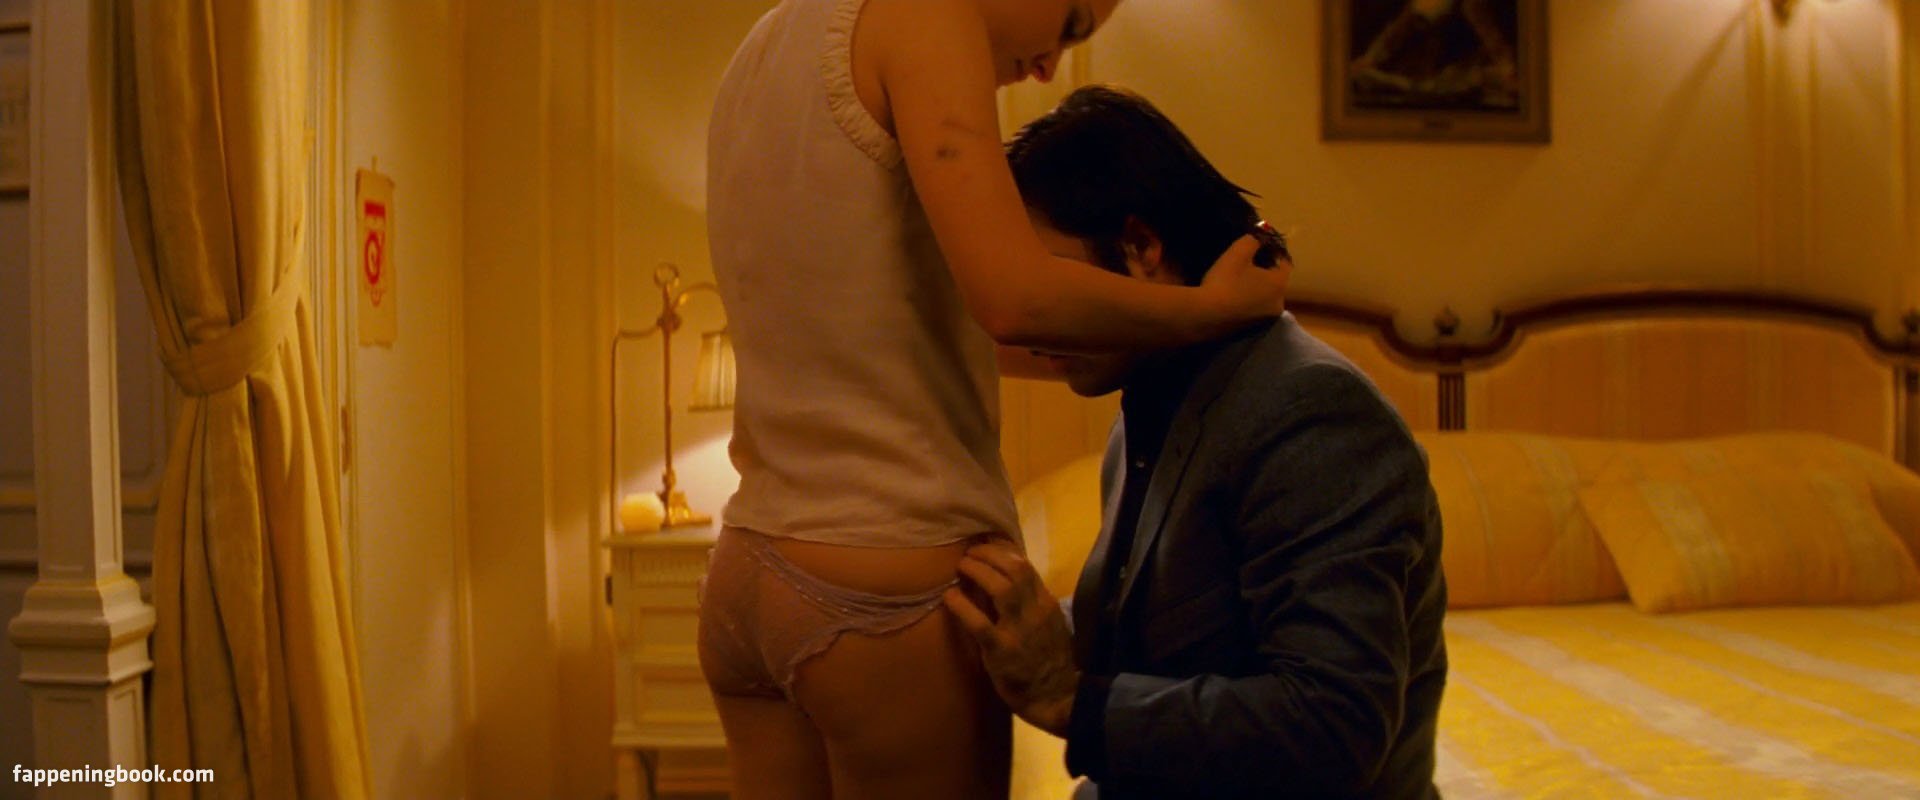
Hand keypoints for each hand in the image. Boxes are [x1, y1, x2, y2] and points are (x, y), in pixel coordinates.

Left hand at [943, 540, 1081, 735]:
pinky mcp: (1002, 650)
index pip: (1025, 566)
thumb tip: (1007, 581)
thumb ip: (1032, 603)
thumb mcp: (1050, 624)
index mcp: (1046, 603)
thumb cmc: (1051, 661)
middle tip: (969, 553)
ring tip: (961, 566)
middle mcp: (1035, 610)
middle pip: (1013, 568)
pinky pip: (979, 622)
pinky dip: (962, 605)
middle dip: (987, 554)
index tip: (985, 543)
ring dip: (976, 570)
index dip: (1002, 550)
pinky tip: (950, 596)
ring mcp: (1019, 630)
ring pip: (999, 586)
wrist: (1059, 697)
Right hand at [1198, 234, 1291, 323]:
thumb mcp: (1237, 252)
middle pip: (1274, 282)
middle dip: (1263, 272)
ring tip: (1236, 281)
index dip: (1272, 252)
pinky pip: (1253, 309)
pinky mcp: (1251, 330)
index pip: (1284, 263)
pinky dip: (1246, 302)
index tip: (1258, 247)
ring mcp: (1265, 319)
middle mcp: (1278, 304)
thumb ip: (1252, 241)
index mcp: (1279, 284)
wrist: (1205, 316)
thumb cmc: (1225, 281)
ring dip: (1254, 288)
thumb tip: (1257, 239)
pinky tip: (1231, 297)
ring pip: (1264, 297)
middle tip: (1245, 264)